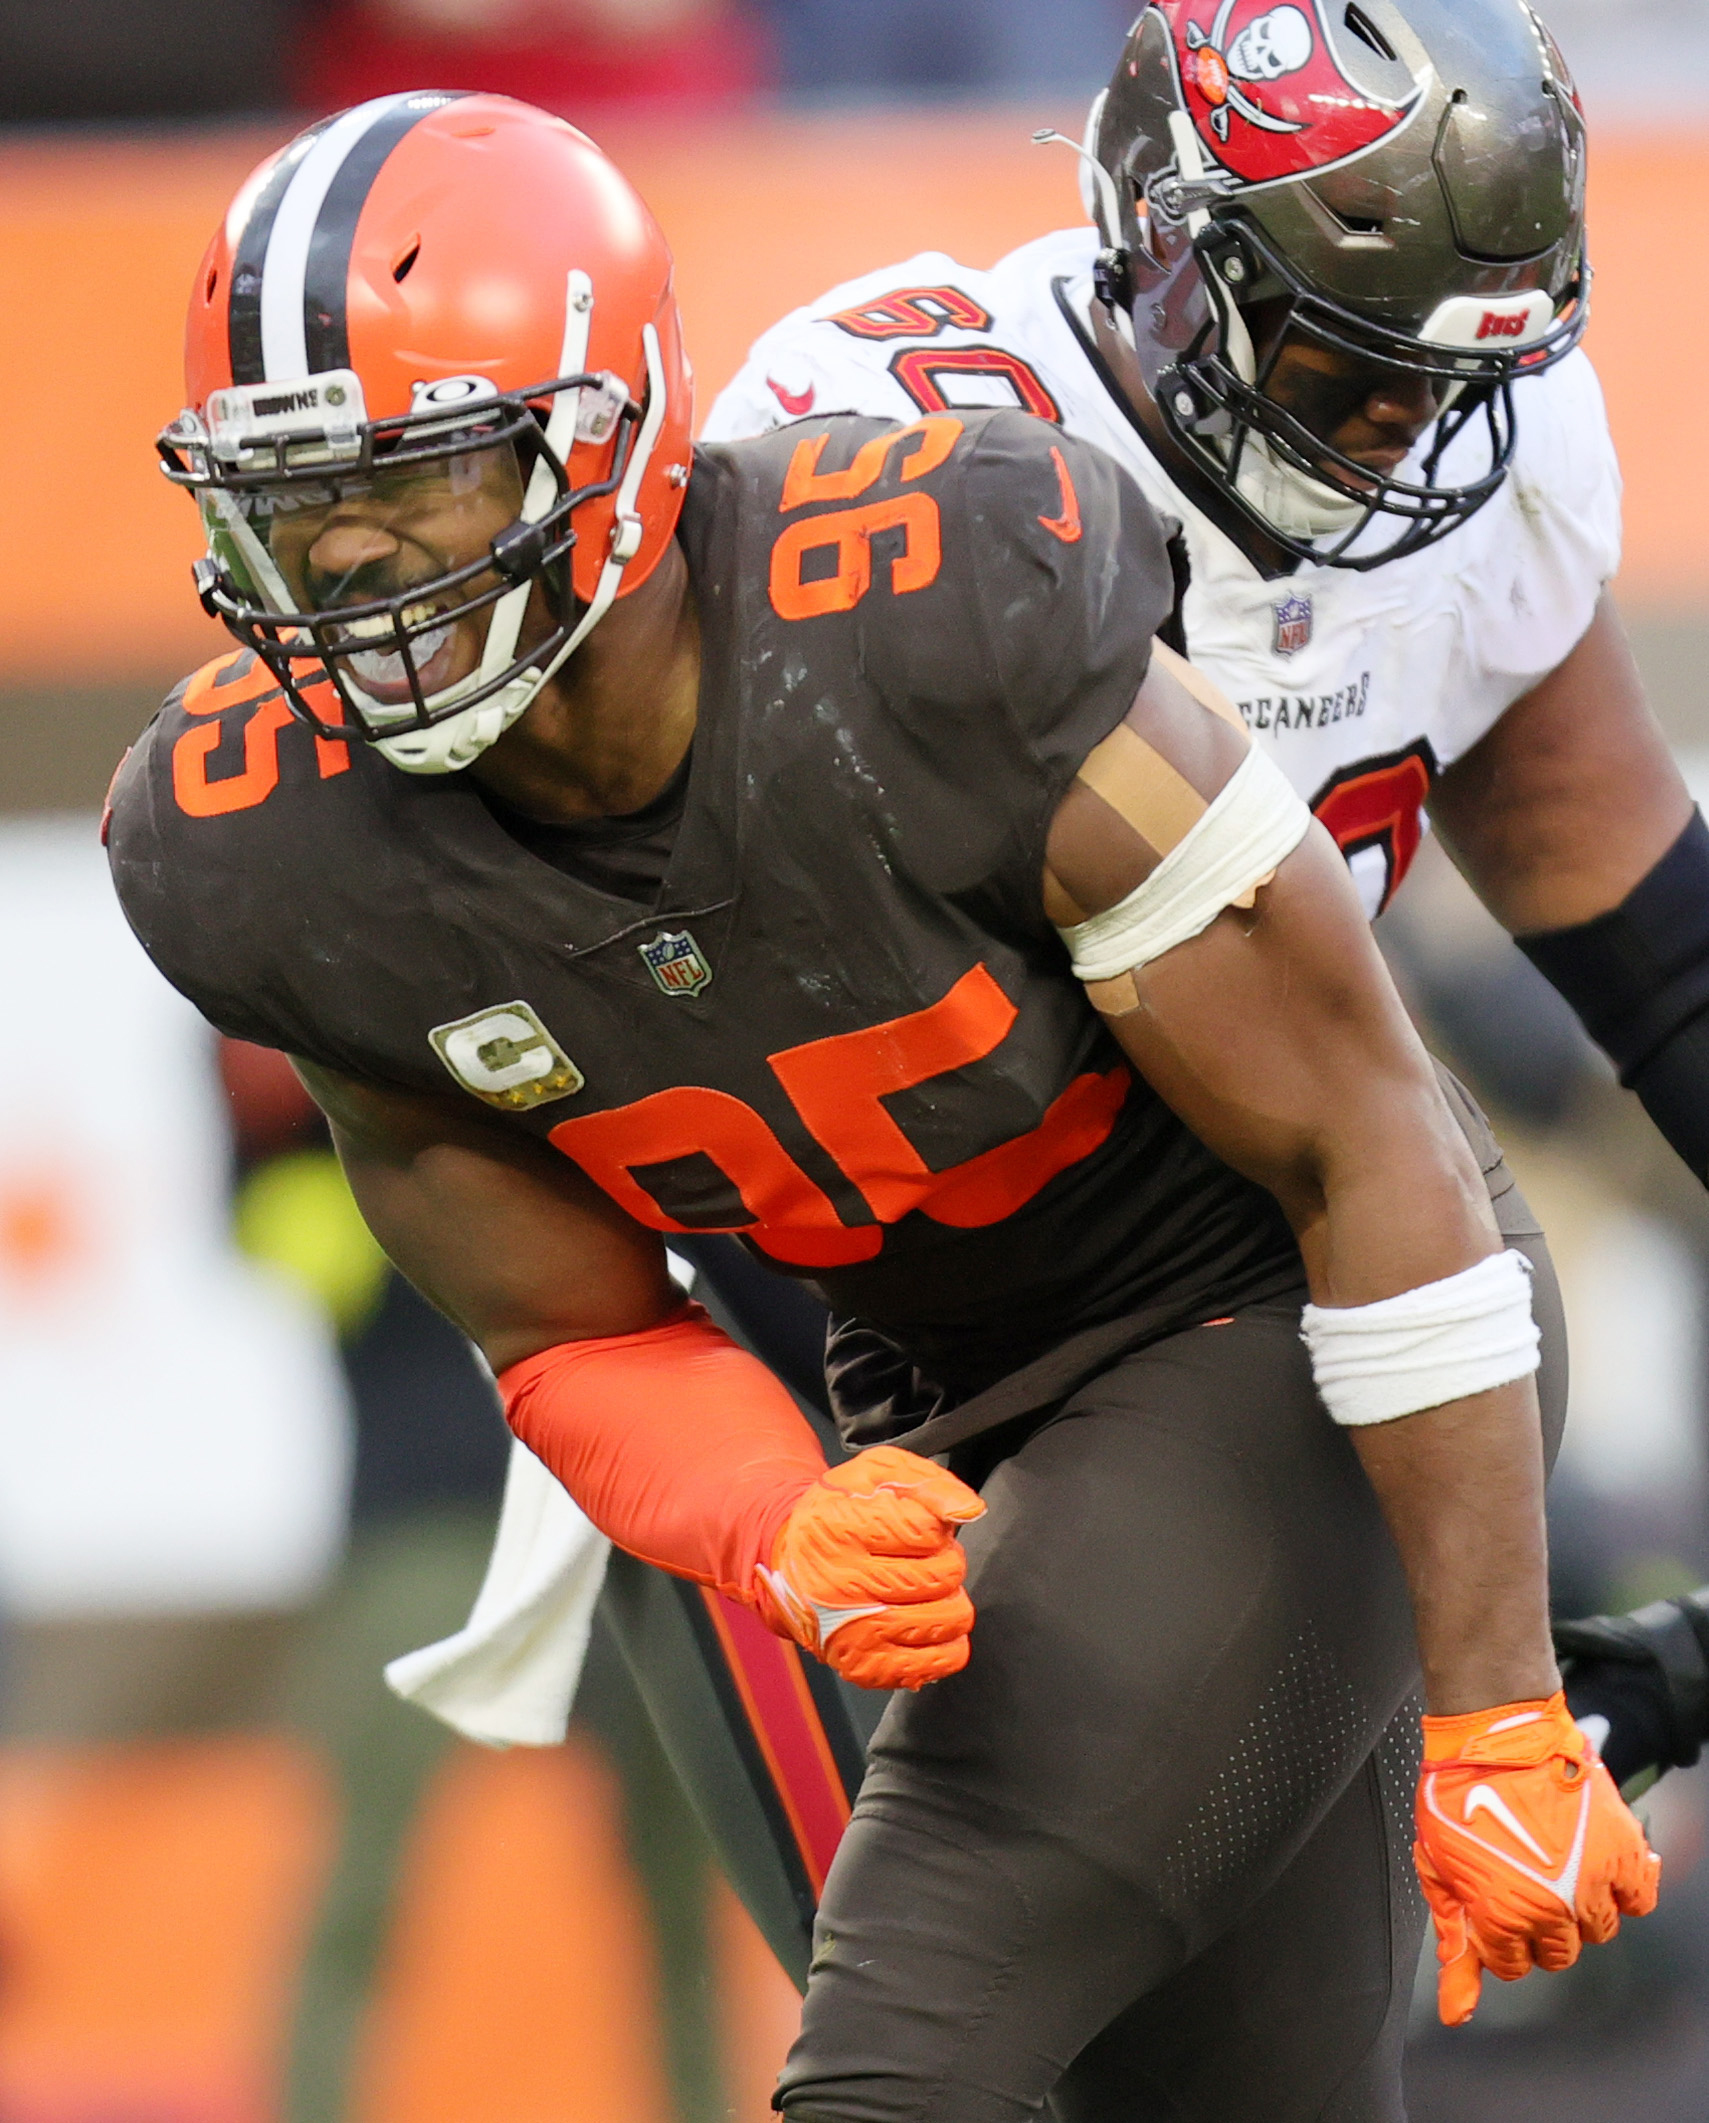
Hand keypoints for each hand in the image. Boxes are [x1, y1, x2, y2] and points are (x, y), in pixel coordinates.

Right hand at [754, 1445, 984, 1689]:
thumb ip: (929, 1482)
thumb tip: (968, 1510)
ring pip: (948, 1618)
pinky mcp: (866, 1666)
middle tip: (923, 1558)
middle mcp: (842, 1583)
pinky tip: (924, 1622)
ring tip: (922, 1589)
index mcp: (841, 1527)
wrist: (792, 1564)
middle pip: (942, 1575)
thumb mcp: (877, 1473)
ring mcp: (854, 1630)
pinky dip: (948, 1641)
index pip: (927, 1531)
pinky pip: (941, 1660)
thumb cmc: (840, 1512)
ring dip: (950, 1600)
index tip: (919, 1527)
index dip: (937, 1527)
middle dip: (947, 1561)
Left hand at [1414, 1691, 1660, 2025]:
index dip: (1499, 1937)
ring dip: (1577, 1908)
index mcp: (1504, 1916)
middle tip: (1523, 1884)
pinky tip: (1597, 1866)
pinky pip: (1640, 1899)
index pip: (1513, 1966)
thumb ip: (1456, 1943)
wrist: (1495, 1733)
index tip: (1494, 1906)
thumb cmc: (1456, 1793)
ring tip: (1555, 1866)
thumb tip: (1458, 2012)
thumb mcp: (1439, 1870)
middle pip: (1558, 1953)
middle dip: (1537, 1927)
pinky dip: (1624, 1890)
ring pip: (1598, 1930)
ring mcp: (1593, 1881)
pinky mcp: (1622, 1850)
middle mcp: (1554, 1909)